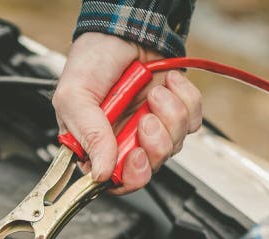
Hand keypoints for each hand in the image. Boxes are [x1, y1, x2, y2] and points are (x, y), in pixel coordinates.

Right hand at [52, 33, 201, 193]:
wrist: (124, 28)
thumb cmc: (92, 60)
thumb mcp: (75, 97)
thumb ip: (88, 136)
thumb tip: (101, 172)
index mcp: (96, 145)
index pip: (115, 180)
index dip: (130, 175)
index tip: (135, 155)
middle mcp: (124, 141)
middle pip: (149, 168)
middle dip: (154, 145)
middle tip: (145, 121)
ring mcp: (151, 129)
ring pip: (173, 146)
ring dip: (168, 116)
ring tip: (153, 92)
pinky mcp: (175, 113)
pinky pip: (192, 122)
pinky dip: (184, 99)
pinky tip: (167, 84)